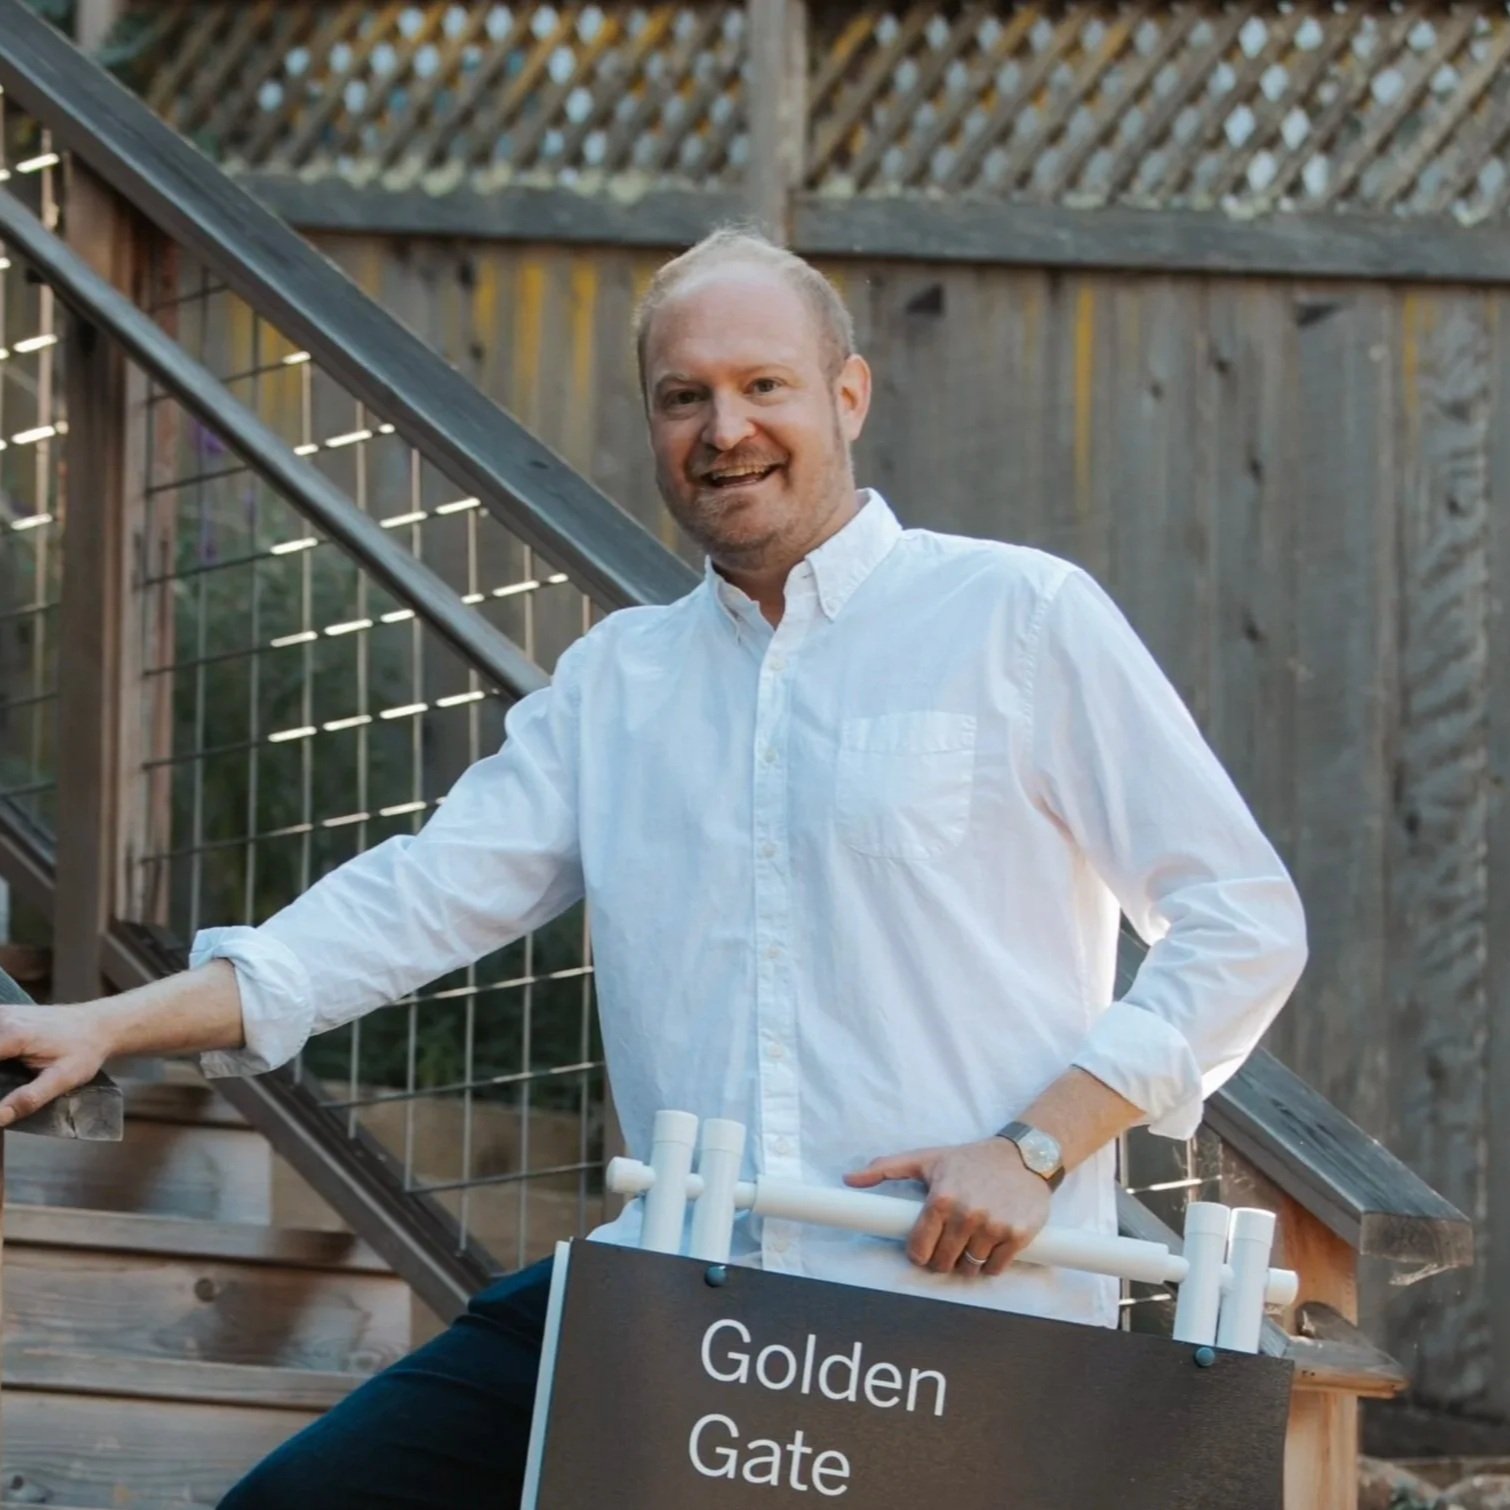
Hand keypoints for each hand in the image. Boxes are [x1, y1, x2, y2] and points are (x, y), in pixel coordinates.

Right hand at [0, 1000, 113, 1127]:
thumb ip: (30, 1099)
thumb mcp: (65, 1079)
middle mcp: (1, 1019)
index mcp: (13, 1035)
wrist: (99, 1024)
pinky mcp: (1, 1015)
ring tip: (4, 1079)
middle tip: (3, 1087)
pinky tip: (5, 1068)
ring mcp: (0, 1014)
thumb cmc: (85, 1050)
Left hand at [844, 1137, 1051, 1277]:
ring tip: (968, 1243)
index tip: (924, 1247)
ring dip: (966, 1262)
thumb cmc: (970, 1159)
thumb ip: (885, 1168)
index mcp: (940, 1199)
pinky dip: (991, 1264)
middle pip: (943, 1262)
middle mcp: (966, 1214)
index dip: (919, 1253)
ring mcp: (993, 1226)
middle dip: (942, 1258)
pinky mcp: (1018, 1235)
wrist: (1024, 1156)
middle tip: (948, 1244)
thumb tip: (848, 1179)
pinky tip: (989, 1246)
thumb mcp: (927, 1158)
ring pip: (969, 1268)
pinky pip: (995, 1268)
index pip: (918, 1249)